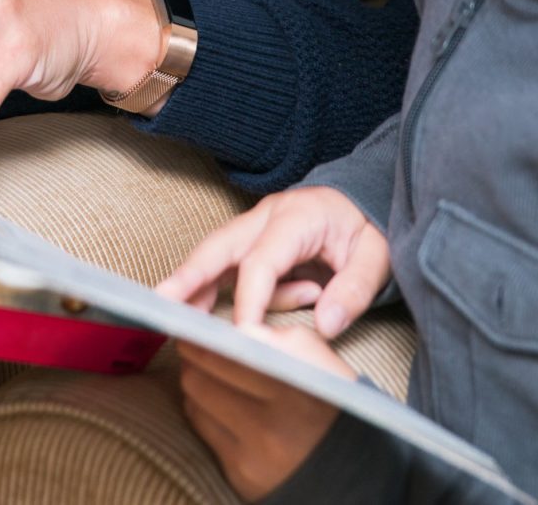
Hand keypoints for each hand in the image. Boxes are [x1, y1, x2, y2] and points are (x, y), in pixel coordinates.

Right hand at [158, 185, 389, 337]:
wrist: (366, 200)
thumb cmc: (368, 228)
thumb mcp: (377, 255)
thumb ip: (353, 289)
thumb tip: (324, 325)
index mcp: (297, 216)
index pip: (261, 262)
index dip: (249, 302)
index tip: (245, 338)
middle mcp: (268, 216)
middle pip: (219, 246)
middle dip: (188, 276)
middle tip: (161, 304)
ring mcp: (256, 226)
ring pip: (214, 254)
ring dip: (191, 284)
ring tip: (172, 316)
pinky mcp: (253, 240)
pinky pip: (227, 264)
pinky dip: (211, 287)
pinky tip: (204, 311)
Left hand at [175, 326, 352, 501]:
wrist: (353, 468)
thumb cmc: (335, 403)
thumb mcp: (320, 359)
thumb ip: (274, 338)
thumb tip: (228, 332)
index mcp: (291, 390)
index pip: (220, 356)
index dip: (199, 337)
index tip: (193, 328)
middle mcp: (267, 427)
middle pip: (197, 380)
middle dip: (192, 359)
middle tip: (196, 347)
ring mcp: (250, 457)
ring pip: (194, 404)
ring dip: (197, 385)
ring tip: (210, 374)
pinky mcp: (240, 476)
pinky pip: (204, 433)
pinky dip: (207, 413)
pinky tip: (221, 404)